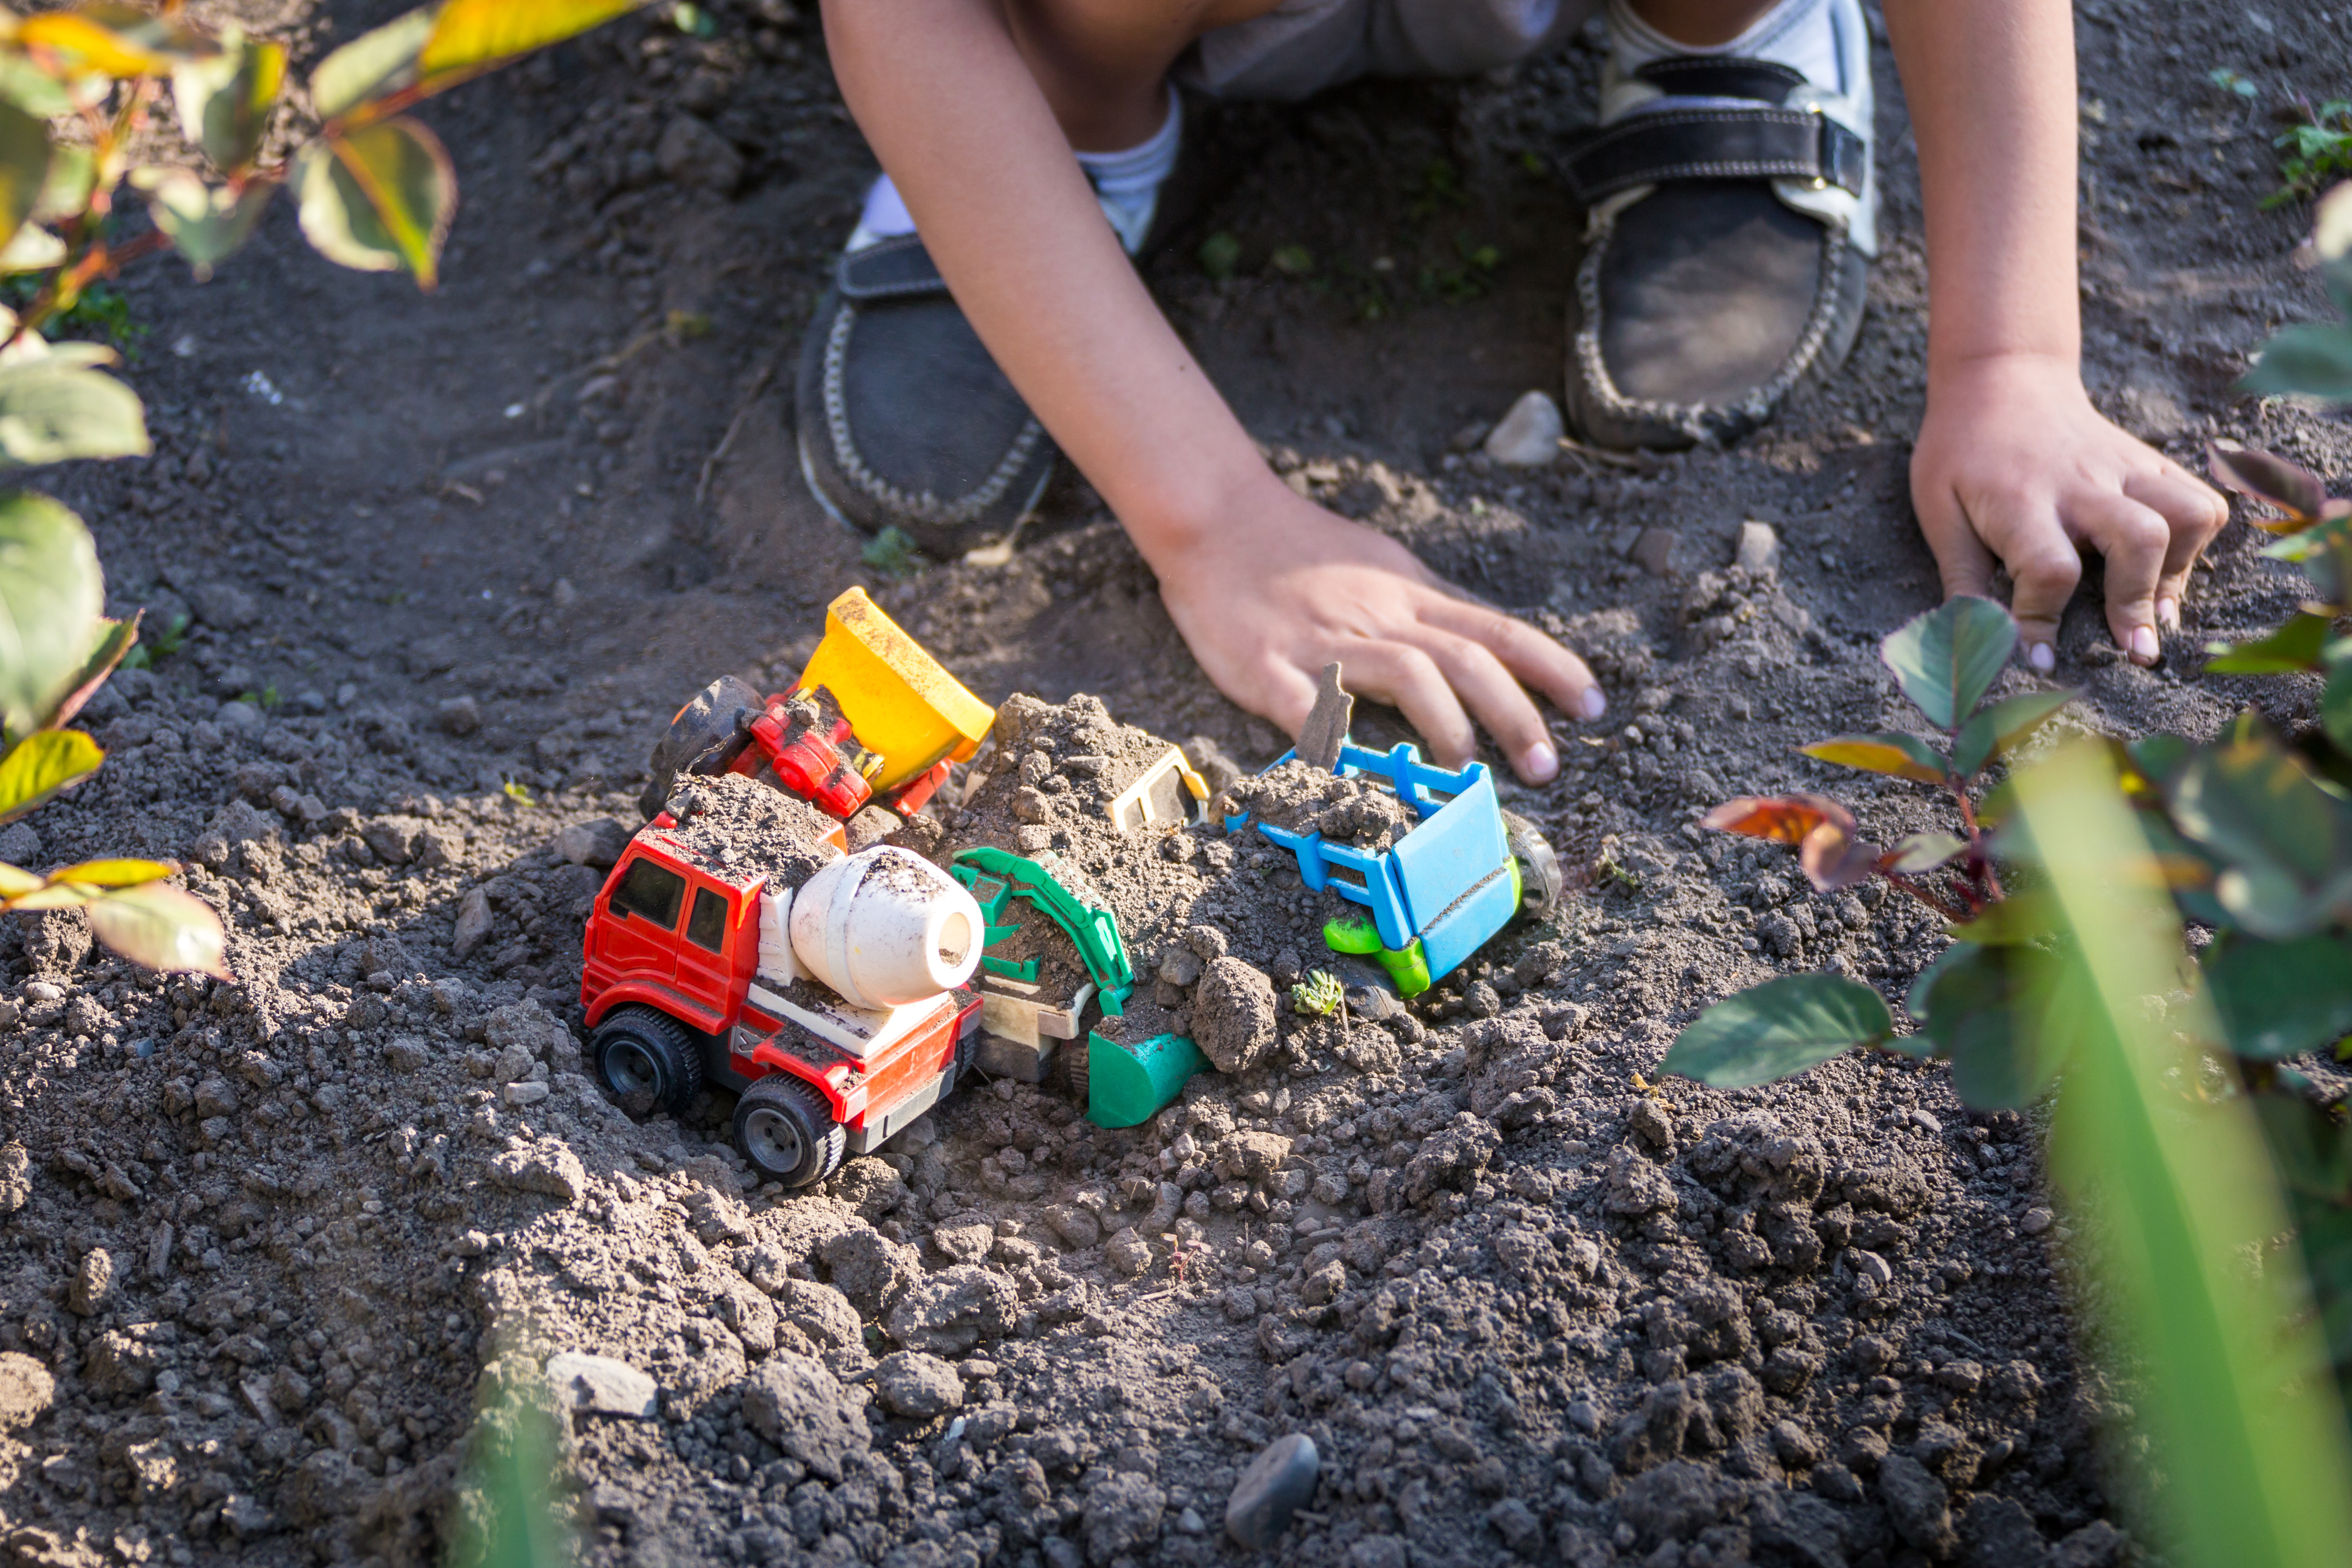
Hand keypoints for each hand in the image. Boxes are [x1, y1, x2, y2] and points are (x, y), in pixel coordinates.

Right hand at [1146, 472, 1605, 784]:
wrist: (1218, 517)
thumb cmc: (1301, 550)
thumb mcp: (1385, 571)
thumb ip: (1433, 613)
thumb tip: (1492, 648)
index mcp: (1409, 598)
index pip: (1497, 631)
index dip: (1551, 668)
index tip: (1595, 705)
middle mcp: (1379, 618)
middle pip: (1465, 659)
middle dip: (1515, 713)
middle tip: (1549, 767)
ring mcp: (1324, 643)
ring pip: (1405, 673)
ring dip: (1446, 722)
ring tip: (1469, 771)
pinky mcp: (1267, 666)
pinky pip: (1304, 705)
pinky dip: (1331, 737)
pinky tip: (1351, 769)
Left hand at [1910, 353, 2228, 669]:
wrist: (2003, 380)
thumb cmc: (1962, 455)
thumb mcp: (1939, 513)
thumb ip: (1962, 578)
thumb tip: (1976, 642)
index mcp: (2021, 500)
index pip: (2049, 568)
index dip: (2043, 621)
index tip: (2040, 662)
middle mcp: (2083, 483)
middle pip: (2139, 536)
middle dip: (2139, 600)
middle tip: (2135, 650)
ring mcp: (2125, 468)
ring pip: (2188, 513)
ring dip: (2179, 570)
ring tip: (2156, 613)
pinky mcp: (2151, 462)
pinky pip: (2200, 499)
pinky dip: (2196, 541)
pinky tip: (2166, 572)